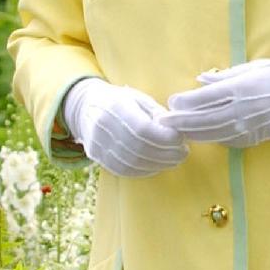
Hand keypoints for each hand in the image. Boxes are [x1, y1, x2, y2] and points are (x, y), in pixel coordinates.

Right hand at [61, 78, 188, 177]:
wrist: (86, 107)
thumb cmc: (120, 100)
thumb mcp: (139, 98)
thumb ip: (157, 114)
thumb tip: (176, 131)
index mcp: (115, 107)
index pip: (142, 129)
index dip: (164, 138)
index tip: (182, 139)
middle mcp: (103, 127)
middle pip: (138, 148)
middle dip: (165, 154)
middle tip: (183, 153)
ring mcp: (97, 144)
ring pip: (131, 162)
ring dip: (158, 164)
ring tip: (174, 160)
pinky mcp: (96, 157)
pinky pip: (122, 169)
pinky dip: (144, 170)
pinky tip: (158, 165)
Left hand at [162, 58, 269, 147]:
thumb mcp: (256, 67)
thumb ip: (227, 76)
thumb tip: (201, 80)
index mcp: (239, 88)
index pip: (201, 99)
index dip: (182, 102)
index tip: (170, 102)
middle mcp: (239, 110)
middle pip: (199, 120)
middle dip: (178, 121)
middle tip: (162, 121)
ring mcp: (245, 128)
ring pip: (208, 133)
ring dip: (189, 132)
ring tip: (174, 130)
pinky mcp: (251, 139)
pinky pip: (223, 140)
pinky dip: (208, 138)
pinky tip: (199, 135)